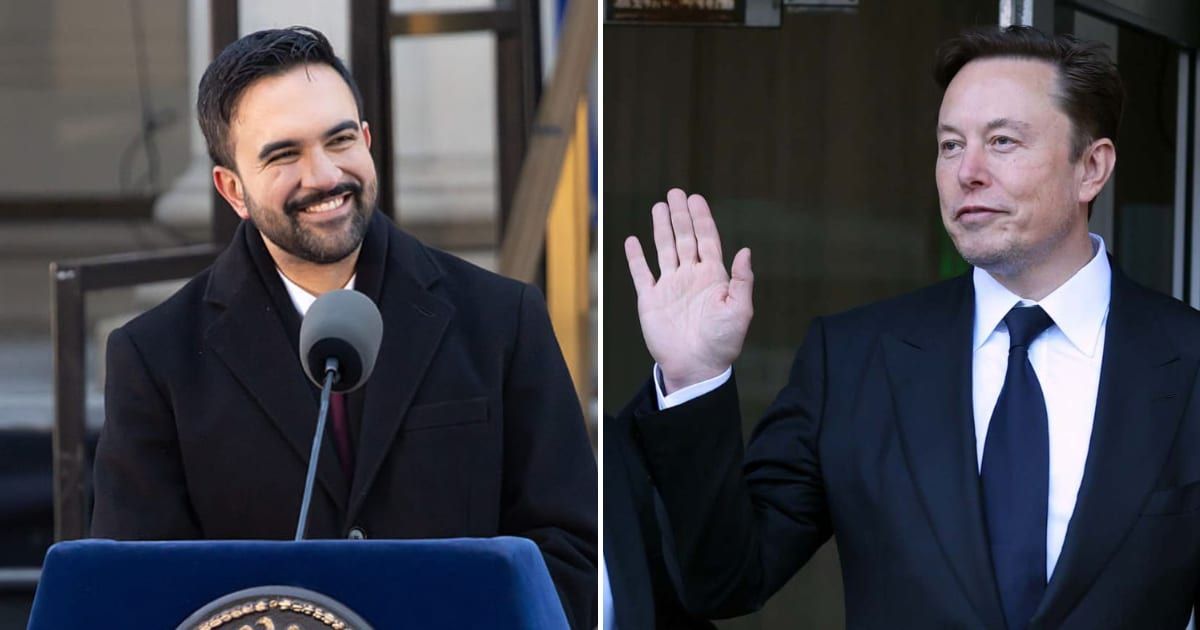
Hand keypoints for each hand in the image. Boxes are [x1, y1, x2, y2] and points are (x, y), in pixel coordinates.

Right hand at [624, 188, 752, 393]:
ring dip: (660, 228)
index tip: (695, 199)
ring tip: (658, 206)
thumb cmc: (722, 342)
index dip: (701, 219)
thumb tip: (744, 250)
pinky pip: (641, 273)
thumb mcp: (740, 310)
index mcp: (713, 277)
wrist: (696, 367)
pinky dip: (636, 257)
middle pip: (684, 238)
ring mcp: (670, 286)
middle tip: (675, 192)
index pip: (706, 239)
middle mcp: (690, 276)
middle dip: (680, 215)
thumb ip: (742, 280)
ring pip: (663, 249)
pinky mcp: (650, 299)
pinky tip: (632, 240)